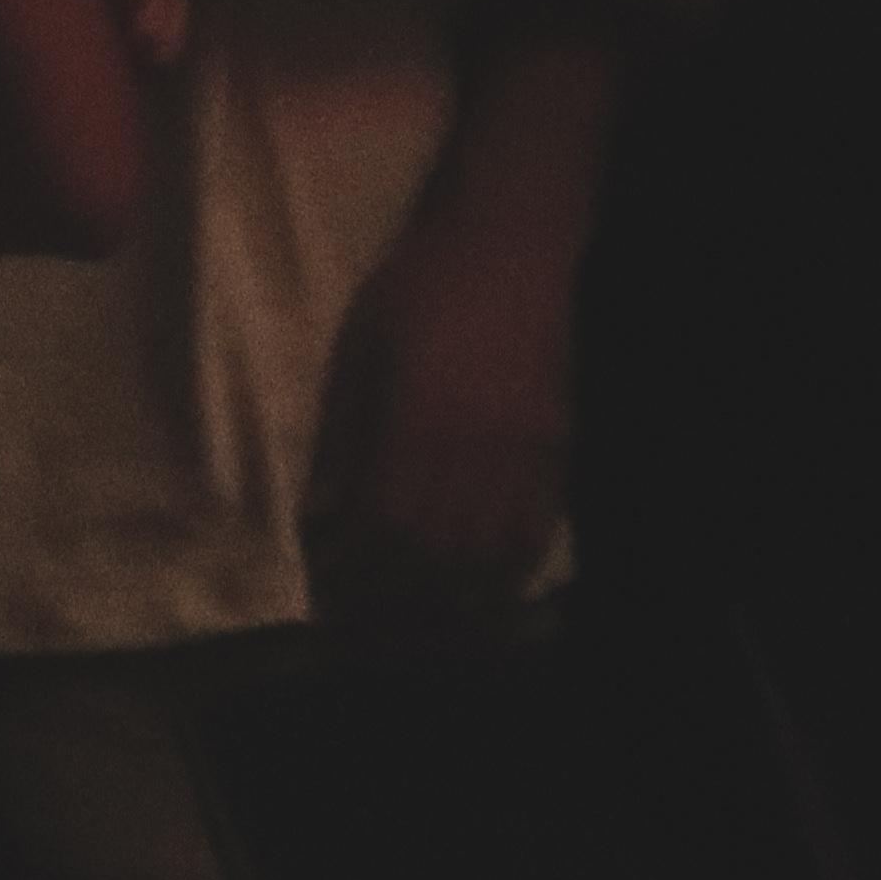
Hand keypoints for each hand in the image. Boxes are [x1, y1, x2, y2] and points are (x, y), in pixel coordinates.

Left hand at [304, 202, 579, 608]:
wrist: (507, 247)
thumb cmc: (415, 292)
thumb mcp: (355, 357)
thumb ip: (342, 444)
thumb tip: (323, 521)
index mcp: (412, 426)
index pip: (380, 534)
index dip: (352, 578)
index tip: (327, 601)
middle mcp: (472, 452)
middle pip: (434, 561)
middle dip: (393, 608)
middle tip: (362, 632)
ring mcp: (523, 456)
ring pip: (489, 560)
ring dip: (448, 607)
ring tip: (414, 630)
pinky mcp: (556, 452)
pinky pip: (535, 534)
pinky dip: (505, 578)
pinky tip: (478, 598)